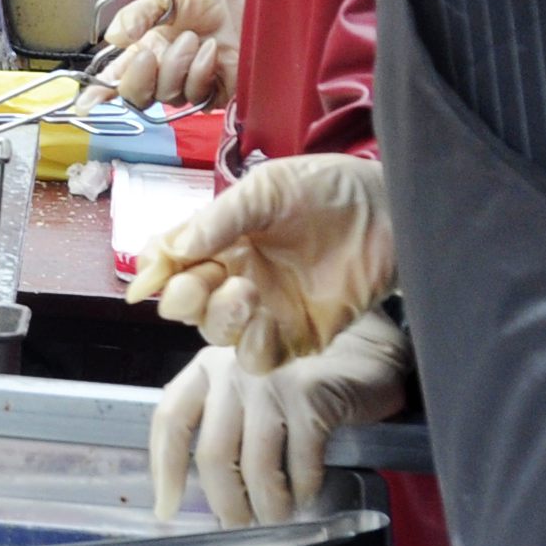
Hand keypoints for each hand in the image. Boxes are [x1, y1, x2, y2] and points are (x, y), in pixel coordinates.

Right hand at [94, 0, 244, 109]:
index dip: (99, 92)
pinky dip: (200, 72)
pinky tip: (212, 52)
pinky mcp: (215, 94)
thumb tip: (114, 38)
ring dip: (177, 66)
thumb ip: (141, 13)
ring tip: (194, 39)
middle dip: (138, 77)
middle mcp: (165, 70)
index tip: (86, 102)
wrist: (262, 5)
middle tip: (150, 53)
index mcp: (148, 47)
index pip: (117, 76)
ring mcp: (189, 84)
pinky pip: (196, 96)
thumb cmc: (221, 0)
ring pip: (166, 95)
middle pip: (136, 95)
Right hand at [128, 153, 394, 371]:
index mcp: (221, 241)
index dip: (154, 271)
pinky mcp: (300, 336)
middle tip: (205, 279)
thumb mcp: (267, 188)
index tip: (154, 272)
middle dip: (184, 297)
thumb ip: (219, 218)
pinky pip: (261, 357)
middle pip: (186, 306)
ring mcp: (267, 310)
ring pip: (217, 335)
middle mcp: (237, 277)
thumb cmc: (330, 188)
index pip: (170, 264)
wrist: (392, 208)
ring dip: (220, 319)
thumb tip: (171, 250)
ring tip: (246, 290)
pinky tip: (266, 320)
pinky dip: (253, 345)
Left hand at [148, 313, 410, 523]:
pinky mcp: (310, 395)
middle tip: (237, 526)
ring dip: (267, 504)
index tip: (167, 509)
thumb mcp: (246, 391)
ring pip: (256, 465)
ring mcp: (270, 381)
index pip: (170, 421)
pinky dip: (303, 488)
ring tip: (275, 519)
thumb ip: (219, 424)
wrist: (364, 350)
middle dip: (225, 502)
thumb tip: (201, 490)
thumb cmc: (297, 381)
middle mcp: (231, 368)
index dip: (164, 470)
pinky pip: (300, 462)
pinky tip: (306, 496)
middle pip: (214, 454)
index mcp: (206, 369)